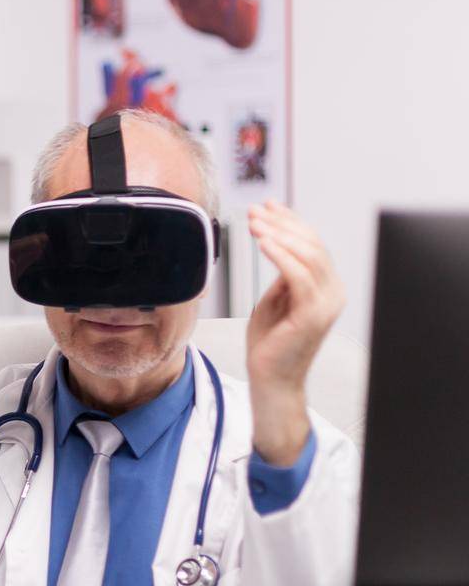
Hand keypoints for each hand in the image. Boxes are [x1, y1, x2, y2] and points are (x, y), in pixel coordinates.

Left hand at [245, 201, 344, 464]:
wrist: (271, 379)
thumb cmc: (270, 343)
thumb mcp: (274, 299)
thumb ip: (282, 274)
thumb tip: (278, 243)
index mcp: (326, 287)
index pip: (312, 244)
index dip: (290, 221)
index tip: (267, 206)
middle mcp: (332, 292)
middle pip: (312, 244)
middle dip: (282, 223)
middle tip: (255, 212)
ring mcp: (326, 303)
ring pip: (308, 255)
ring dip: (279, 234)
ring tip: (254, 224)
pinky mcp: (313, 314)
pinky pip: (299, 275)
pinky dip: (280, 255)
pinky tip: (263, 242)